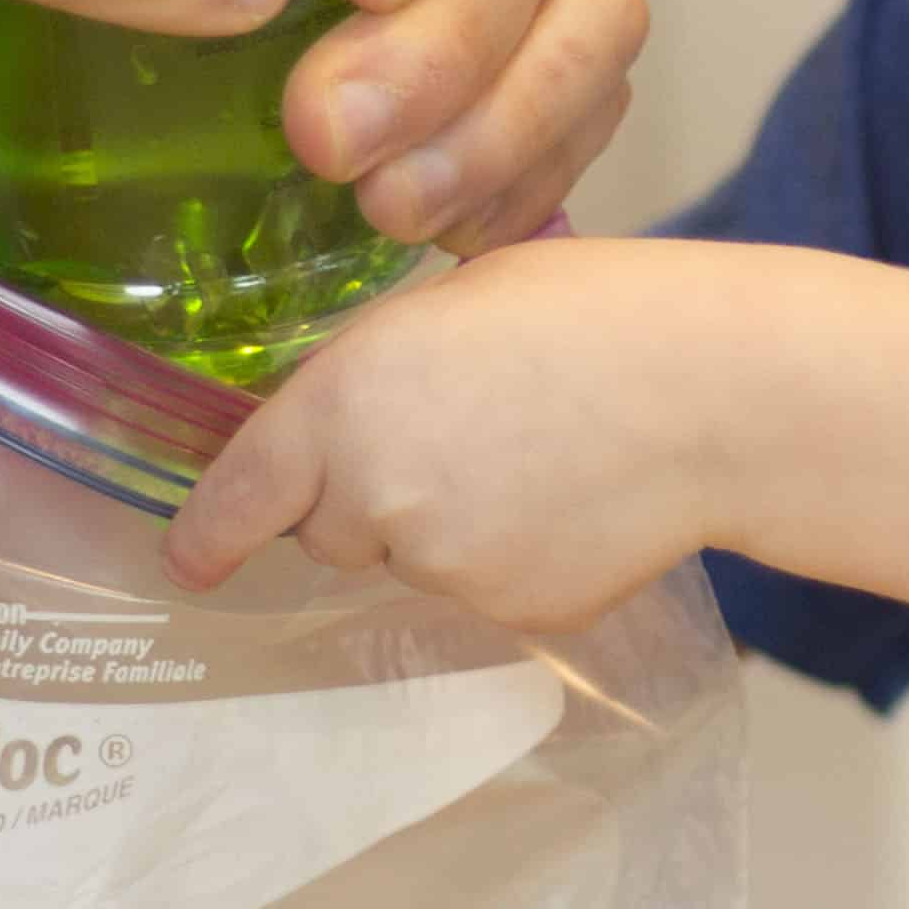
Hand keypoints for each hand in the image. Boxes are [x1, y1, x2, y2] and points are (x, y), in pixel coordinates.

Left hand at [162, 233, 723, 625]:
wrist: (719, 394)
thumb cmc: (603, 313)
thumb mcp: (458, 297)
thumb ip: (382, 368)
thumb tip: (363, 414)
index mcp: (345, 403)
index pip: (239, 496)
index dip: (207, 534)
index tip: (190, 558)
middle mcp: (375, 498)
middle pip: (329, 530)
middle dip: (368, 497)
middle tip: (459, 434)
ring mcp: (446, 568)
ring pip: (414, 560)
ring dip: (446, 525)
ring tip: (540, 456)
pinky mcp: (515, 611)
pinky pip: (487, 591)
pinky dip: (516, 556)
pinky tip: (577, 499)